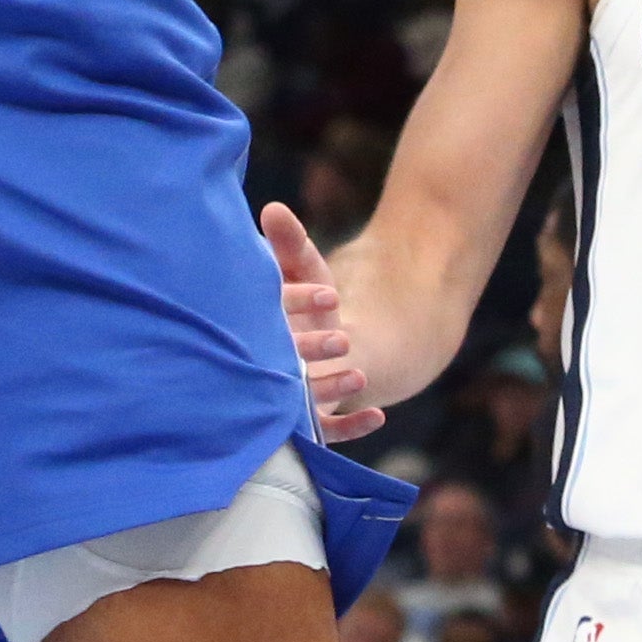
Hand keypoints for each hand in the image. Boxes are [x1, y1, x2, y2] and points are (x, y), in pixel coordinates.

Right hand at [263, 203, 375, 441]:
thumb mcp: (305, 273)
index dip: (299, 304)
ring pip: (302, 400)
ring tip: (359, 375)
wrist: (335, 349)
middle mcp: (272, 362)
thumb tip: (273, 209)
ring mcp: (290, 394)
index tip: (330, 296)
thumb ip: (291, 245)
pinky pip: (327, 432)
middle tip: (342, 341)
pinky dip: (351, 427)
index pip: (274, 313)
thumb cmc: (309, 307)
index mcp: (264, 326)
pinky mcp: (311, 422)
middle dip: (311, 352)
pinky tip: (378, 416)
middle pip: (284, 361)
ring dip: (331, 390)